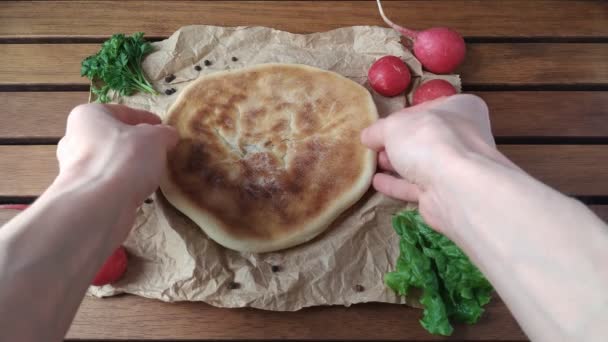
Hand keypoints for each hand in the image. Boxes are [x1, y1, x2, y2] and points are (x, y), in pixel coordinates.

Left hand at [57, 104, 177, 208]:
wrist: (98, 205)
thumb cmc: (125, 159)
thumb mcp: (155, 138)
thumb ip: (164, 133)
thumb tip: (168, 135)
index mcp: (88, 116)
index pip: (122, 111)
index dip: (146, 118)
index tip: (163, 127)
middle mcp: (75, 138)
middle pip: (114, 137)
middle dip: (136, 143)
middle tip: (160, 150)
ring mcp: (75, 168)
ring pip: (110, 161)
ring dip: (130, 165)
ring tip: (153, 172)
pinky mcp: (81, 193)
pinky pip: (108, 183)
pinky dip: (123, 184)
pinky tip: (140, 190)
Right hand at [361, 94, 511, 231]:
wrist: (454, 187)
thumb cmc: (428, 141)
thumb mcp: (393, 126)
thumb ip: (378, 130)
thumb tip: (368, 136)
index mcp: (460, 109)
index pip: (426, 109)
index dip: (401, 117)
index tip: (380, 126)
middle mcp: (463, 137)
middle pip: (423, 138)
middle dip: (397, 144)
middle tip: (374, 147)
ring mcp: (456, 168)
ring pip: (421, 164)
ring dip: (396, 164)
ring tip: (373, 164)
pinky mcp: (446, 193)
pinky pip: (417, 186)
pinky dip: (397, 184)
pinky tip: (377, 182)